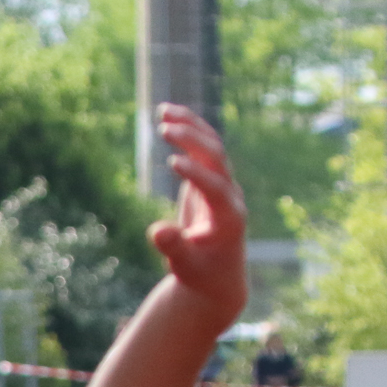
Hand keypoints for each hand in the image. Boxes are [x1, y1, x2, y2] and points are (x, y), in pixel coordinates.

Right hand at [149, 102, 247, 324]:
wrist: (217, 275)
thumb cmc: (200, 273)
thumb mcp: (184, 266)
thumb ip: (173, 247)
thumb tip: (156, 230)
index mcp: (229, 218)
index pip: (216, 188)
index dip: (196, 174)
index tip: (172, 162)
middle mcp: (230, 195)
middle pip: (217, 158)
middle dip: (193, 142)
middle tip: (164, 129)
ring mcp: (223, 184)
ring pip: (211, 146)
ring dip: (190, 127)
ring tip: (163, 111)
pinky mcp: (211, 179)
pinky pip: (202, 148)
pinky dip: (187, 131)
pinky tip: (167, 116)